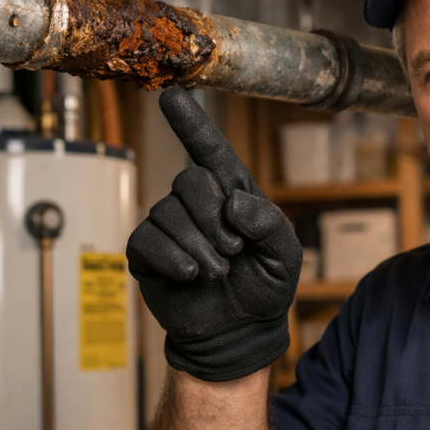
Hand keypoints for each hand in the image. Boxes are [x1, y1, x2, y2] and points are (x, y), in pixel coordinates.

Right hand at [127, 88, 301, 381]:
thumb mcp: (284, 255)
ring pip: (169, 213)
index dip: (191, 123)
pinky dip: (172, 258)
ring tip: (216, 273)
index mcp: (232, 194)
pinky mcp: (146, 252)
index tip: (171, 96)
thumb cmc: (263, 288)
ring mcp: (168, 225)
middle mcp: (196, 203)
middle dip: (214, 220)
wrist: (238, 333)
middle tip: (233, 254)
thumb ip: (269, 223)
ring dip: (199, 247)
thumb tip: (233, 202)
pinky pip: (147, 240)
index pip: (210, 151)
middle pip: (190, 180)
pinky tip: (189, 276)